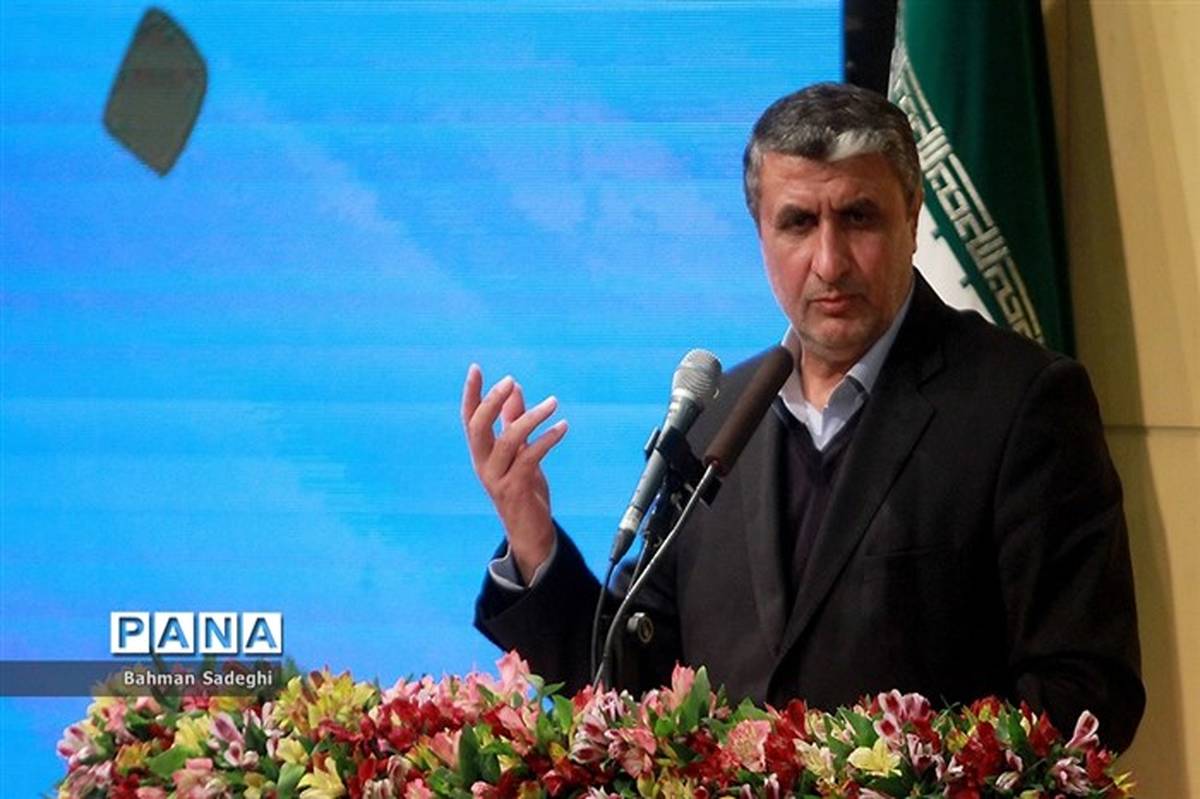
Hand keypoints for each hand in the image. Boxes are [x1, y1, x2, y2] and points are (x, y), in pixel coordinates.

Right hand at [462, 364, 567, 582]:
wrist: (530, 532)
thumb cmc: (524, 490)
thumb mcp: (519, 452)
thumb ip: (514, 421)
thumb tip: (514, 388)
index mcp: (481, 453)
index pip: (470, 418)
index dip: (472, 394)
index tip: (476, 367)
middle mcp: (484, 464)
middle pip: (478, 427)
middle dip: (491, 401)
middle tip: (510, 380)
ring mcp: (497, 479)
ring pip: (507, 441)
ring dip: (530, 418)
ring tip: (553, 403)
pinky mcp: (516, 489)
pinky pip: (530, 458)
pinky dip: (547, 440)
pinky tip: (562, 428)